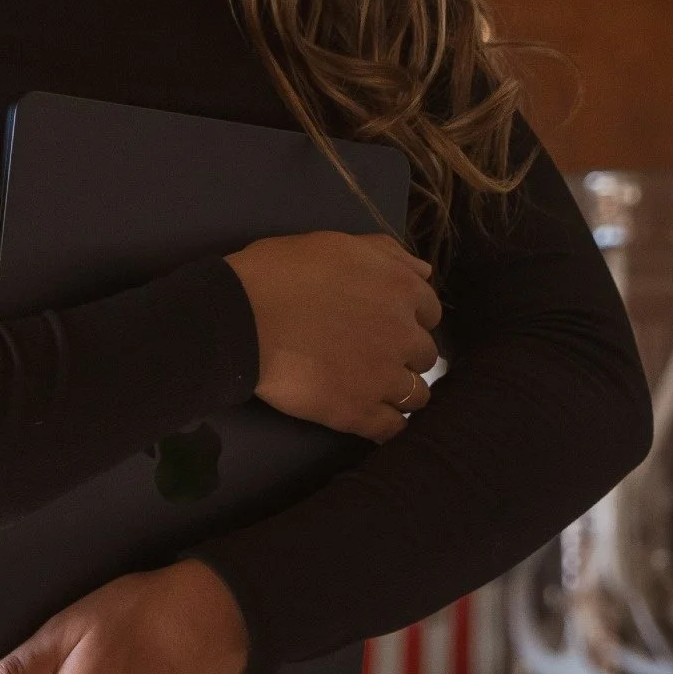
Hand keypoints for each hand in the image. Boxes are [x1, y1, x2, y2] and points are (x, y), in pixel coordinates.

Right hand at [226, 228, 442, 439]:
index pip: (430, 312)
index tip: (385, 322)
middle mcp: (404, 335)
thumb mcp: (337, 244)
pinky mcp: (359, 412)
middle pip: (424, 355)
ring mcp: (384, 377)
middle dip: (403, 355)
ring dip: (399, 391)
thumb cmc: (281, 272)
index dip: (408, 318)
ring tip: (369, 387)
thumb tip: (424, 271)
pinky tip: (367, 416)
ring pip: (416, 395)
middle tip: (372, 354)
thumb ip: (386, 253)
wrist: (242, 318)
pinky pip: (392, 429)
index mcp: (401, 289)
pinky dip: (384, 424)